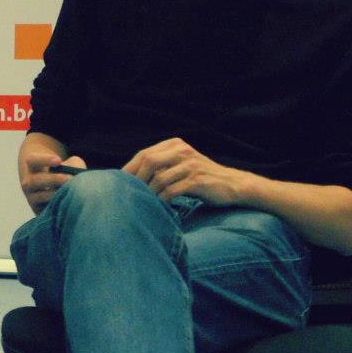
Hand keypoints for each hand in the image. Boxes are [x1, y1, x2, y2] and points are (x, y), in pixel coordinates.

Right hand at [19, 151, 82, 212]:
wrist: (61, 194)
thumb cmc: (67, 174)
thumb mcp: (70, 165)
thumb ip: (73, 164)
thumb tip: (76, 174)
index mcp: (33, 168)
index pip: (32, 160)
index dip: (44, 160)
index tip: (59, 161)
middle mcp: (29, 183)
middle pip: (34, 180)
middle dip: (53, 179)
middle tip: (69, 178)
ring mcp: (32, 198)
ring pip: (39, 196)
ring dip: (55, 193)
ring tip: (69, 191)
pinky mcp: (40, 211)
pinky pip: (46, 209)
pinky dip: (57, 205)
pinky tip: (67, 201)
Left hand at [124, 138, 249, 203]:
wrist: (233, 185)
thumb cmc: (200, 179)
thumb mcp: (180, 165)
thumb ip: (161, 166)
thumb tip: (130, 177)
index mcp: (175, 145)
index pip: (144, 154)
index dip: (129, 169)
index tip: (118, 184)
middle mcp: (182, 151)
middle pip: (148, 162)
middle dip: (135, 180)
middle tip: (127, 195)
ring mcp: (191, 165)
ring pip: (159, 178)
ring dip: (148, 193)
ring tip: (143, 204)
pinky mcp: (198, 180)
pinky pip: (172, 191)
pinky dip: (162, 200)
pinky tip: (159, 207)